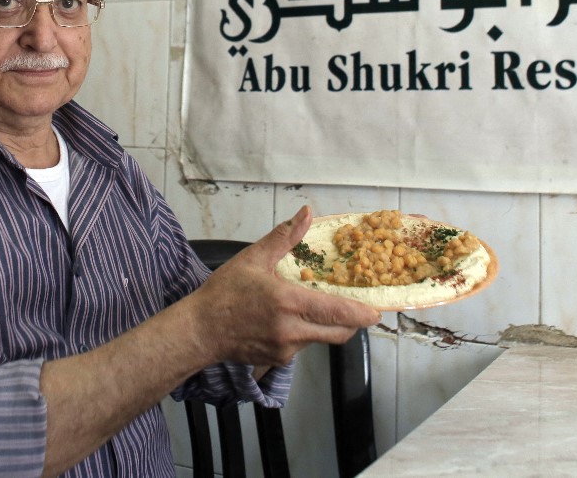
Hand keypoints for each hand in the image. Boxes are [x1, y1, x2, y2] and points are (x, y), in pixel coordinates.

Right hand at [188, 206, 380, 367]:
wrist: (200, 330)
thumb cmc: (224, 294)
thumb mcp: (253, 259)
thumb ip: (284, 238)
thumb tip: (305, 214)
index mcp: (287, 302)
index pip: (336, 312)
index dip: (360, 314)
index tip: (376, 312)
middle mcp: (291, 329)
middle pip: (338, 333)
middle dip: (352, 323)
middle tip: (358, 311)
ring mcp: (285, 349)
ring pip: (320, 339)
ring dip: (325, 326)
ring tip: (316, 308)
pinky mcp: (278, 361)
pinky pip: (302, 346)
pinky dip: (305, 333)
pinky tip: (289, 320)